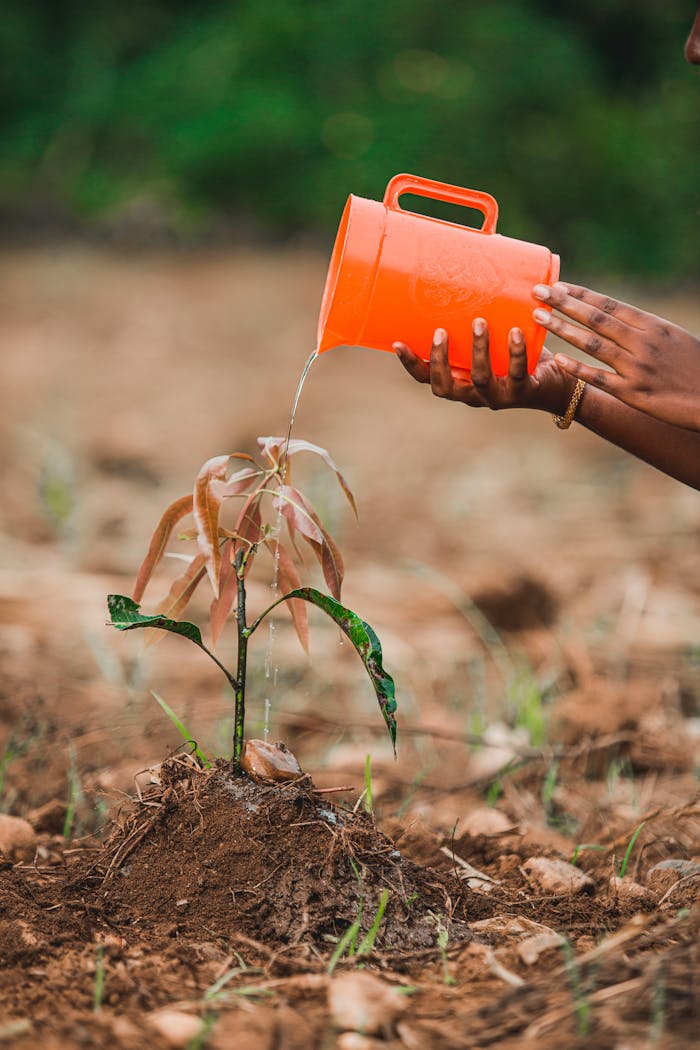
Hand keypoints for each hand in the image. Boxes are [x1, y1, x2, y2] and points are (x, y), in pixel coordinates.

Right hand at [394, 319, 576, 414]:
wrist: (559, 382)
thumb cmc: (521, 352)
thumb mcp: (496, 332)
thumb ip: (481, 308)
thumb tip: (476, 252)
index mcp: (461, 382)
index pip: (426, 379)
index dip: (411, 364)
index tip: (397, 343)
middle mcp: (475, 394)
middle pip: (445, 386)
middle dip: (439, 360)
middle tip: (441, 331)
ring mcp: (499, 395)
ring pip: (480, 378)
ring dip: (478, 350)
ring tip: (479, 322)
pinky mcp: (525, 390)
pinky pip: (517, 373)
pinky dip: (516, 352)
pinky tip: (515, 332)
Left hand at [533, 282, 699, 431]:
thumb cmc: (693, 366)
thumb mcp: (672, 337)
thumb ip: (644, 328)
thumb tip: (616, 317)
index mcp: (652, 325)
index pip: (609, 304)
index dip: (581, 294)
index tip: (558, 285)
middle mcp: (642, 342)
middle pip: (596, 318)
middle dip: (563, 303)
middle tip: (537, 292)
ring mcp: (637, 367)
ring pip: (593, 343)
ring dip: (563, 329)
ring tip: (538, 318)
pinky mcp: (633, 392)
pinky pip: (600, 378)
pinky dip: (578, 368)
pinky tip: (558, 359)